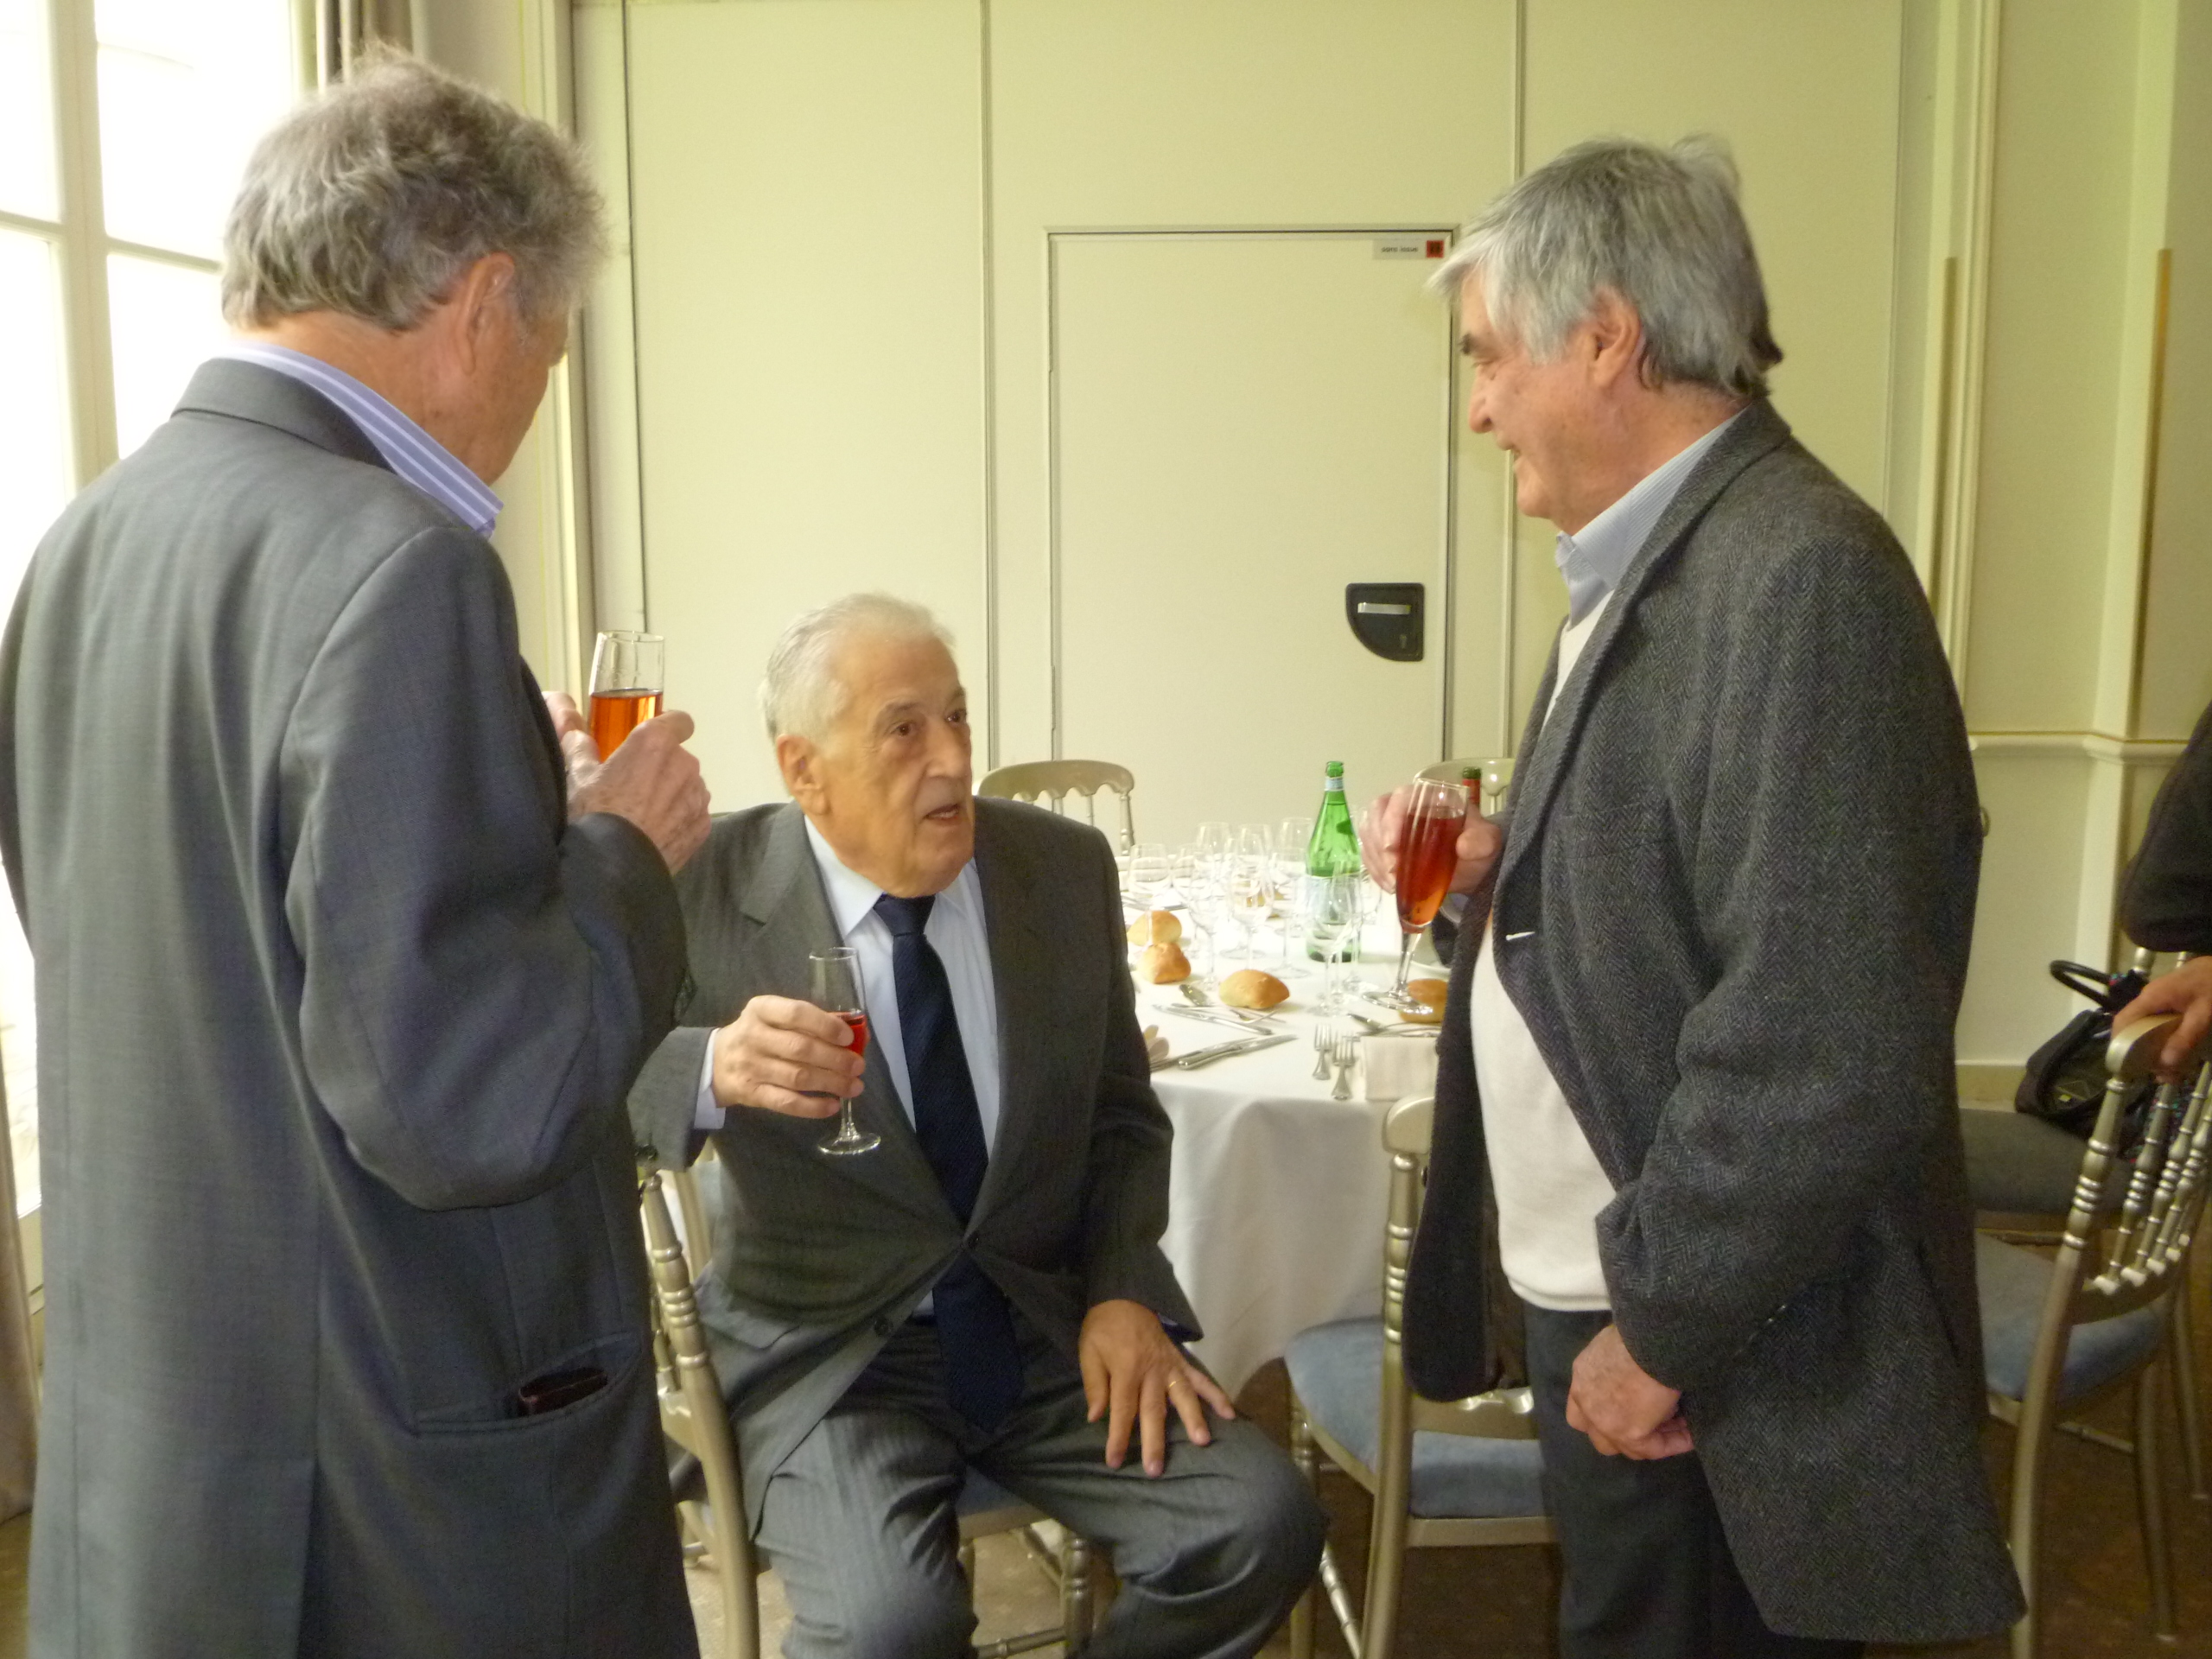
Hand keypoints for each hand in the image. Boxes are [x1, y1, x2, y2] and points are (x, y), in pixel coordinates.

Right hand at [551, 693, 710, 871]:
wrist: (611, 870)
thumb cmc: (591, 815)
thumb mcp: (577, 774)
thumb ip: (575, 735)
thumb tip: (557, 701)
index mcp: (655, 743)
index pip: (679, 721)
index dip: (667, 728)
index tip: (650, 743)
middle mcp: (685, 764)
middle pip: (678, 757)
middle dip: (661, 767)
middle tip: (631, 787)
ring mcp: (698, 797)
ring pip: (688, 785)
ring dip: (672, 793)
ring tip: (642, 815)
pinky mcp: (703, 826)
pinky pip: (693, 813)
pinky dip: (679, 818)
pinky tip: (654, 833)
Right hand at [710, 996, 861, 1117]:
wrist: (715, 1062)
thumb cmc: (758, 1035)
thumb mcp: (776, 1019)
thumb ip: (812, 1023)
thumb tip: (859, 1034)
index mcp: (761, 1009)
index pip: (796, 1013)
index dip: (825, 1025)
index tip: (848, 1037)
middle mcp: (753, 1036)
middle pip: (801, 1049)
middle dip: (836, 1059)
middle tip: (858, 1066)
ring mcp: (751, 1067)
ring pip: (797, 1077)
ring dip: (831, 1083)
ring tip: (854, 1087)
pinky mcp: (751, 1093)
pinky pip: (786, 1102)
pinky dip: (812, 1106)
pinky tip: (832, 1106)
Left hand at [1078, 1299, 1233, 1476]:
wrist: (1124, 1297)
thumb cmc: (1102, 1329)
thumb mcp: (1088, 1352)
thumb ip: (1094, 1385)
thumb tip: (1095, 1417)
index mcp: (1126, 1369)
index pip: (1122, 1410)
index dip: (1118, 1437)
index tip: (1115, 1461)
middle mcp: (1151, 1370)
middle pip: (1153, 1410)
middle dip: (1154, 1441)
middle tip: (1156, 1469)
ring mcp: (1170, 1366)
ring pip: (1183, 1396)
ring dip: (1193, 1419)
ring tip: (1203, 1441)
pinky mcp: (1181, 1361)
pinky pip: (1200, 1378)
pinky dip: (1215, 1394)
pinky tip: (1229, 1413)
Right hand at [1358, 786, 1501, 896]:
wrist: (1471, 865)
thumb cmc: (1477, 847)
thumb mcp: (1487, 843)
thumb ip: (1480, 841)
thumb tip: (1463, 847)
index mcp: (1430, 796)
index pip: (1402, 796)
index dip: (1392, 817)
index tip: (1393, 846)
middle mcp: (1406, 805)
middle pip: (1377, 812)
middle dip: (1379, 842)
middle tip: (1392, 870)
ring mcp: (1391, 823)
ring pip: (1369, 832)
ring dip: (1375, 858)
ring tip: (1392, 883)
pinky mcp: (1384, 844)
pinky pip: (1368, 851)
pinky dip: (1374, 869)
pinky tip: (1389, 885)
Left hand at [1565, 1323, 1691, 1459]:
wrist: (1649, 1341)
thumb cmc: (1639, 1334)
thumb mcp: (1621, 1342)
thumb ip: (1623, 1364)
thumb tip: (1642, 1371)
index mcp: (1584, 1375)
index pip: (1583, 1406)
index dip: (1608, 1412)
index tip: (1638, 1408)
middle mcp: (1586, 1402)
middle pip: (1600, 1433)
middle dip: (1626, 1431)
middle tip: (1656, 1421)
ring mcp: (1603, 1421)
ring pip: (1627, 1446)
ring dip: (1653, 1438)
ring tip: (1681, 1426)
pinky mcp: (1628, 1434)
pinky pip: (1653, 1448)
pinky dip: (1674, 1443)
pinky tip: (1693, 1435)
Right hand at [2111, 956, 2211, 1077]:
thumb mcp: (2204, 1013)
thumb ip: (2185, 1037)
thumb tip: (2165, 1063)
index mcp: (2151, 998)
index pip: (2124, 1020)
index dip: (2119, 1043)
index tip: (2126, 1065)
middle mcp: (2149, 998)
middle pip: (2133, 1027)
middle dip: (2142, 1052)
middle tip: (2159, 1074)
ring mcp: (2158, 999)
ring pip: (2146, 1026)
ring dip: (2154, 1047)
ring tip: (2171, 1069)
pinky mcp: (2168, 1001)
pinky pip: (2157, 1022)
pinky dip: (2163, 1038)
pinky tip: (2177, 1051)